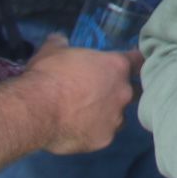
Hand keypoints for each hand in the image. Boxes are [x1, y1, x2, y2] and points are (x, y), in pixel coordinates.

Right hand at [22, 34, 136, 154]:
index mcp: (116, 66)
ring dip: (109, 114)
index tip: (134, 63)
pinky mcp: (104, 139)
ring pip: (119, 116)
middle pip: (132, 91)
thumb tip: (58, 38)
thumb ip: (61, 43)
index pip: (139, 60)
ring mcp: (115, 118)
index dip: (136, 61)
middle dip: (120, 91)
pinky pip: (103, 134)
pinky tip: (78, 131)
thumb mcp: (52, 51)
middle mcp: (122, 92)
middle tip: (102, 93)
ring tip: (89, 115)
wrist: (37, 110)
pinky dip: (93, 132)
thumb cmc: (49, 75)